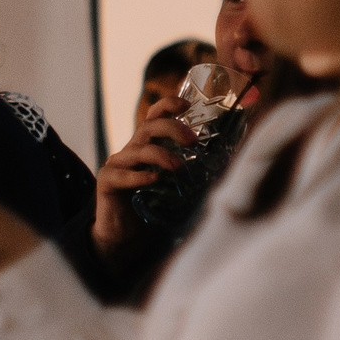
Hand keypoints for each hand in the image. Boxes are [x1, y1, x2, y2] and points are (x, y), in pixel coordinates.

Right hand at [91, 98, 200, 258]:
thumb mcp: (178, 183)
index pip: (155, 116)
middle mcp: (132, 150)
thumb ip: (195, 171)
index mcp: (149, 145)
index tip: (187, 104)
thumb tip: (232, 164)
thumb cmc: (155, 206)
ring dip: (161, 155)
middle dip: (172, 128)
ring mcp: (118, 165)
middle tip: (193, 141)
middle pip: (149, 127)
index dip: (168, 105)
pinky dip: (139, 176)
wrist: (126, 235)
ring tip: (179, 168)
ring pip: (138, 150)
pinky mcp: (107, 183)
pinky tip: (154, 180)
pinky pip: (121, 175)